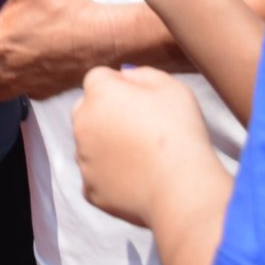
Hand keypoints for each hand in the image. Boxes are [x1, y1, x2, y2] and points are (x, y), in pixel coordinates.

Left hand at [72, 66, 217, 227]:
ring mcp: (83, 159)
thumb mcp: (171, 87)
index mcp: (99, 93)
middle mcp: (82, 123)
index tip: (145, 103)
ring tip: (143, 157)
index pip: (100, 79)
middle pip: (87, 110)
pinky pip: (96, 177)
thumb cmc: (180, 132)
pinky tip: (136, 179)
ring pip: (90, 145)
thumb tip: (124, 76)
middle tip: (141, 129)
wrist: (182, 189)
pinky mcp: (90, 189)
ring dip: (106, 146)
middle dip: (107, 114)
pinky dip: (110, 177)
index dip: (122, 87)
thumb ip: (143, 75)